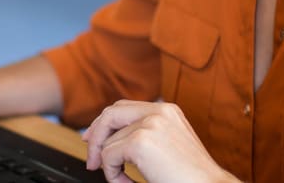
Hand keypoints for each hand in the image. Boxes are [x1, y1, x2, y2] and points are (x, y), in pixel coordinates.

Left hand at [83, 100, 235, 182]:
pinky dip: (112, 175)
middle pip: (110, 113)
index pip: (124, 107)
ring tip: (125, 181)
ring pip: (108, 141)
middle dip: (95, 136)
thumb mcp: (169, 146)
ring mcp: (150, 124)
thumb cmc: (192, 177)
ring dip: (110, 165)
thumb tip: (112, 141)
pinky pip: (108, 156)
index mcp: (168, 111)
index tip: (93, 139)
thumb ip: (146, 136)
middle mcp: (159, 111)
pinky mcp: (140, 142)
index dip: (104, 123)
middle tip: (91, 161)